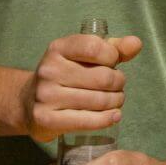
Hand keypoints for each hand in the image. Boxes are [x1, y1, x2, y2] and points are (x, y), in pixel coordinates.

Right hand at [20, 33, 141, 141]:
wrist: (29, 103)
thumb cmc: (67, 75)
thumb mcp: (86, 55)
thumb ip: (114, 47)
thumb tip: (135, 44)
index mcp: (58, 48)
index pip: (94, 47)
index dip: (112, 56)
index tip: (112, 63)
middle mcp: (49, 70)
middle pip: (102, 77)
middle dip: (118, 83)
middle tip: (118, 86)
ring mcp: (45, 96)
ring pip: (98, 100)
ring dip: (116, 101)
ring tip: (115, 100)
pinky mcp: (46, 119)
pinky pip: (87, 121)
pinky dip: (106, 119)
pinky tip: (114, 116)